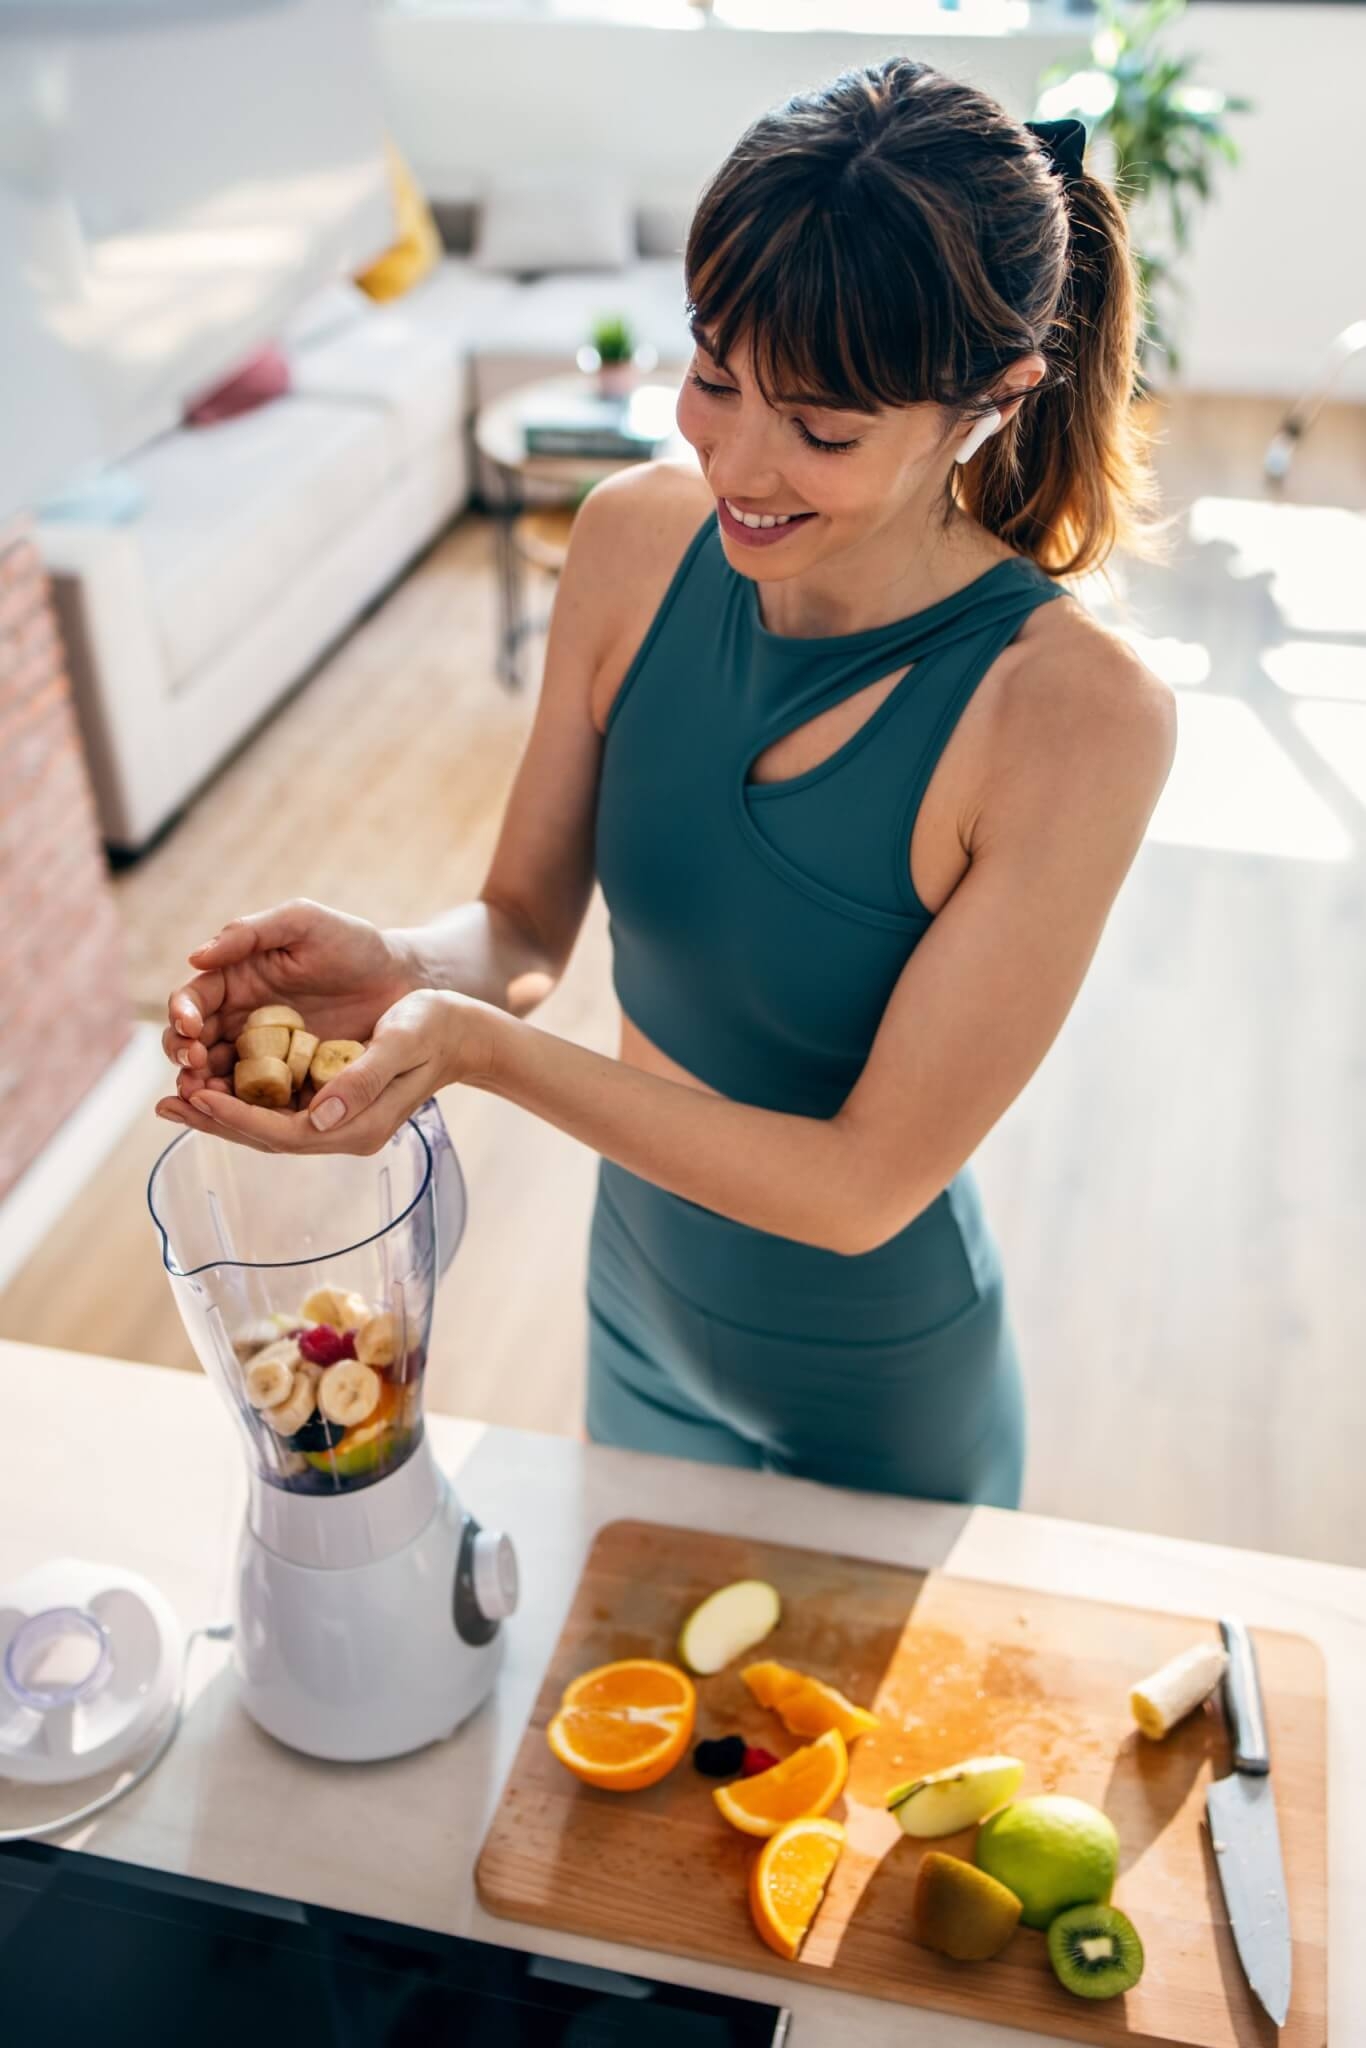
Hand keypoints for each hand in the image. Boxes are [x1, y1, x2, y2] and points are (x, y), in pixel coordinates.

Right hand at [158, 899, 418, 1125]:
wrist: (402, 981)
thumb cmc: (353, 943)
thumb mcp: (302, 922)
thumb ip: (250, 932)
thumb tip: (195, 957)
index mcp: (234, 979)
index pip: (192, 1000)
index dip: (182, 1014)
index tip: (190, 1027)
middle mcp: (240, 1019)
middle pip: (194, 1044)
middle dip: (186, 1057)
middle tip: (194, 1066)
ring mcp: (263, 1054)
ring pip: (218, 1076)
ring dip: (204, 1088)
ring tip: (205, 1096)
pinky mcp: (289, 1081)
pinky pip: (258, 1098)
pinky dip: (243, 1108)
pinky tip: (240, 1113)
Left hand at [160, 988, 499, 1154]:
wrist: (462, 1031)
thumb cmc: (434, 1027)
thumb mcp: (401, 1042)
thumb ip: (361, 1079)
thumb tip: (319, 1115)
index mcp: (359, 1125)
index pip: (286, 1132)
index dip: (238, 1117)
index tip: (198, 1096)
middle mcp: (343, 1131)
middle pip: (267, 1137)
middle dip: (215, 1121)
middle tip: (165, 1105)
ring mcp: (337, 1121)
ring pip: (267, 1126)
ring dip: (220, 1114)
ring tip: (175, 1099)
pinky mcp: (331, 1104)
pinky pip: (277, 1110)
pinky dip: (241, 1101)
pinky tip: (212, 1085)